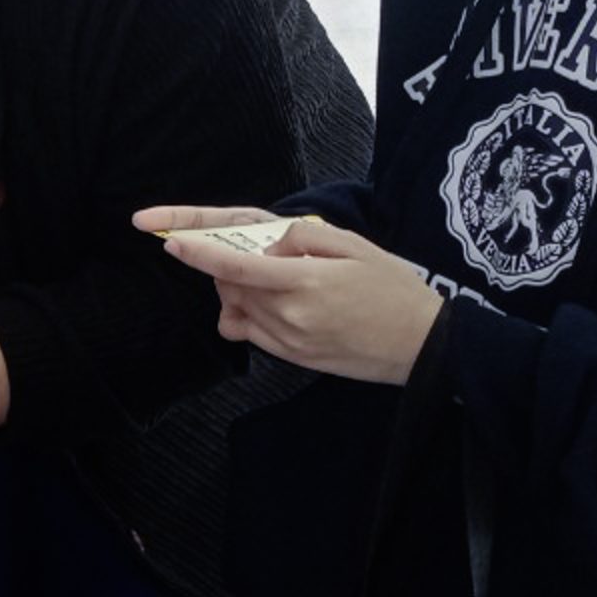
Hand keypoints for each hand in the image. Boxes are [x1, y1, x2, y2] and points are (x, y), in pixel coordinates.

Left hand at [139, 207, 441, 384]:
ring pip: (236, 310)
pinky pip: (250, 334)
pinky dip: (247, 314)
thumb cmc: (393, 289)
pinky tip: (271, 303)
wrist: (423, 346)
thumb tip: (269, 245)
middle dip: (225, 265)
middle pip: (229, 287)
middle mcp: (289, 316)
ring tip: (272, 277)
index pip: (234, 267)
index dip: (198, 255)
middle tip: (256, 254)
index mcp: (303, 283)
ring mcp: (288, 342)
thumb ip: (304, 238)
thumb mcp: (355, 246)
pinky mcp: (293, 359)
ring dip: (237, 290)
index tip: (173, 244)